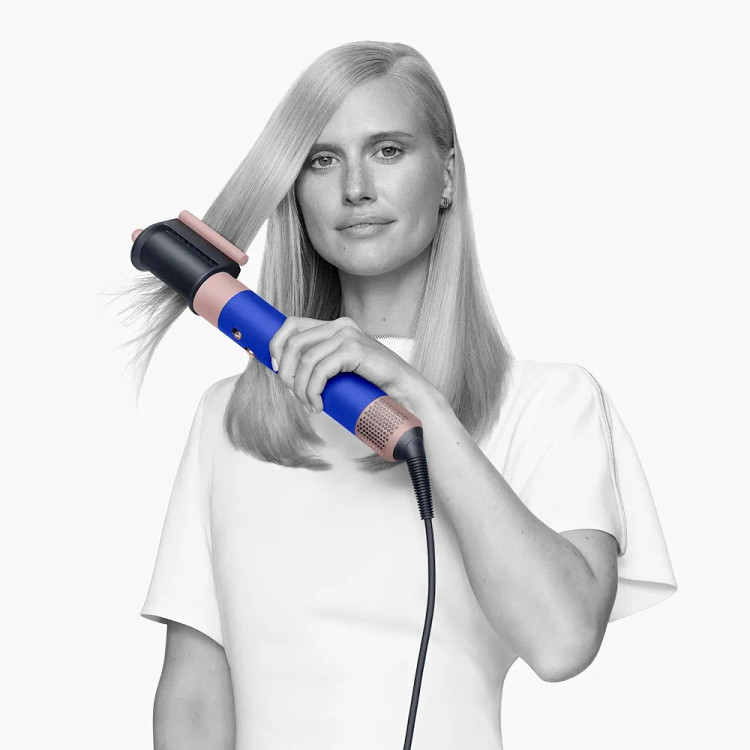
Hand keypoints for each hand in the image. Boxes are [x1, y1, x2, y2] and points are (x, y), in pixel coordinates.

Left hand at [266, 316, 434, 414]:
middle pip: (293, 342)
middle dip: (286, 372)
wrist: (407, 393)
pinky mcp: (354, 350)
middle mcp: (341, 325)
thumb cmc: (374, 385)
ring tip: (309, 405)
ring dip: (300, 388)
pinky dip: (313, 391)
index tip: (275, 369)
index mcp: (336, 326)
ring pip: (305, 360)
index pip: (292, 324)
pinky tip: (318, 405)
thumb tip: (286, 372)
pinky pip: (319, 371)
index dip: (276, 345)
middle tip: (294, 395)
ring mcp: (348, 335)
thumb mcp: (342, 370)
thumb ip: (322, 363)